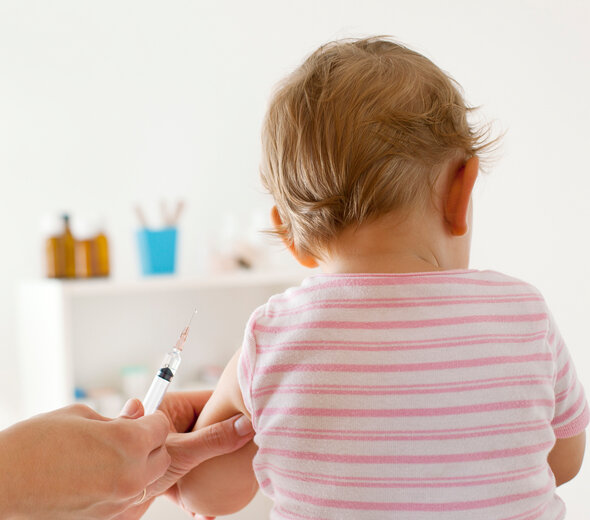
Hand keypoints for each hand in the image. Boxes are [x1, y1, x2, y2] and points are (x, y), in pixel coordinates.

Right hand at [0, 403, 169, 519]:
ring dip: (140, 466)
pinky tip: (98, 477)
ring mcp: (119, 501)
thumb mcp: (81, 416)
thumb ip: (118, 416)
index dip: (149, 419)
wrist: (2, 485)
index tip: (137, 418)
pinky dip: (123, 487)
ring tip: (108, 458)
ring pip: (149, 480)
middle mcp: (131, 474)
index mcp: (128, 442)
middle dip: (149, 443)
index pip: (162, 426)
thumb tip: (138, 410)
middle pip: (162, 455)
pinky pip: (129, 499)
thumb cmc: (35, 444)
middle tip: (125, 437)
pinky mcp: (106, 519)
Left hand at [112, 391, 253, 519]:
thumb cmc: (128, 467)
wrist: (102, 504)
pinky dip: (197, 492)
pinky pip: (190, 475)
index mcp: (170, 407)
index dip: (232, 406)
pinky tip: (205, 509)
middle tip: (248, 452)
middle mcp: (170, 425)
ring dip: (214, 471)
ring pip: (202, 453)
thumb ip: (212, 439)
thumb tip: (245, 425)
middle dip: (227, 442)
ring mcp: (168, 449)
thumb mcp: (180, 452)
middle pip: (209, 427)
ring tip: (233, 483)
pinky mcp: (165, 471)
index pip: (209, 400)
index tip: (254, 413)